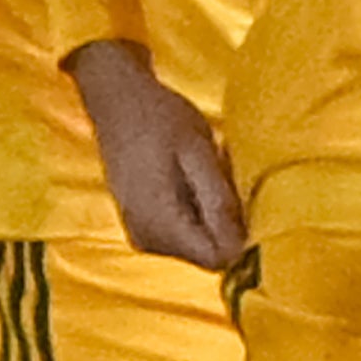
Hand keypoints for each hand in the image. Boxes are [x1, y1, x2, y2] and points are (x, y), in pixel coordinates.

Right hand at [70, 38, 247, 269]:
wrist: (117, 103)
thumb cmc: (160, 119)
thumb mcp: (199, 152)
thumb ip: (218, 201)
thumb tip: (242, 246)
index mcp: (160, 221)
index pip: (218, 258)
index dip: (240, 233)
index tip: (236, 195)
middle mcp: (146, 239)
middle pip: (209, 254)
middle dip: (225, 222)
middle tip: (217, 176)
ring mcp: (141, 236)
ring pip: (198, 246)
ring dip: (210, 216)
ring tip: (201, 174)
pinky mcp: (141, 230)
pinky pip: (183, 237)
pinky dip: (195, 214)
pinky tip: (189, 182)